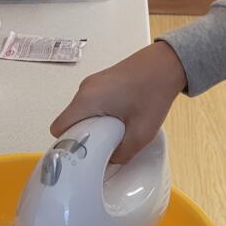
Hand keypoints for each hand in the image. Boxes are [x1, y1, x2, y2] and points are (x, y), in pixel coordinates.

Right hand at [50, 41, 187, 163]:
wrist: (166, 64)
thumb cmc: (154, 91)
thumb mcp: (141, 133)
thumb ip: (122, 153)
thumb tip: (110, 161)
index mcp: (87, 100)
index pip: (59, 128)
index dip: (67, 145)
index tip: (81, 155)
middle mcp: (84, 90)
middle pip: (70, 121)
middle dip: (83, 137)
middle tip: (102, 147)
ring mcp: (92, 84)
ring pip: (81, 113)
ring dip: (93, 126)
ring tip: (114, 133)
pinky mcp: (101, 83)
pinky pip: (91, 104)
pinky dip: (100, 115)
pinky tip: (119, 120)